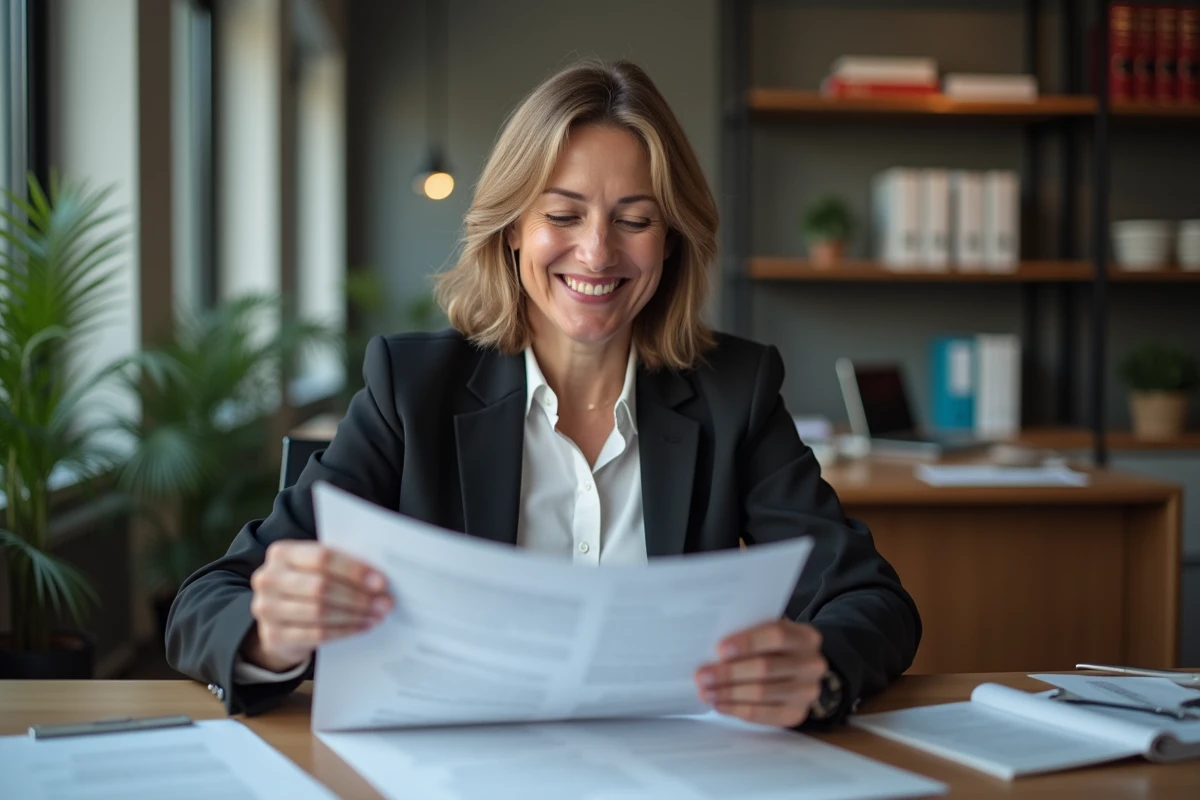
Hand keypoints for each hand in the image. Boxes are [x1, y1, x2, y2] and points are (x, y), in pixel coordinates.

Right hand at [243, 540, 392, 672]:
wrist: (277, 618)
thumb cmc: (305, 585)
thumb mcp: (315, 568)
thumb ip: (339, 565)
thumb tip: (378, 579)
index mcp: (282, 553)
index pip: (322, 558)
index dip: (353, 570)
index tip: (381, 582)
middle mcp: (268, 578)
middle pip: (320, 587)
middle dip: (358, 596)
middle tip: (384, 602)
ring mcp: (267, 608)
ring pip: (319, 612)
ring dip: (354, 615)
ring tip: (376, 615)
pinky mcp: (273, 635)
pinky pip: (316, 634)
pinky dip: (344, 631)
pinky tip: (362, 626)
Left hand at [694, 620, 826, 727]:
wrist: (795, 670)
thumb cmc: (772, 647)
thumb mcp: (767, 633)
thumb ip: (748, 635)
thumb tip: (712, 650)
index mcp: (806, 637)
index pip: (776, 635)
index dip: (747, 642)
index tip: (719, 649)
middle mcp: (812, 664)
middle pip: (766, 667)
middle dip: (729, 672)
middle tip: (702, 675)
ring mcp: (807, 692)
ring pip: (762, 693)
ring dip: (728, 693)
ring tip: (705, 692)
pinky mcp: (796, 714)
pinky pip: (762, 714)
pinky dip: (737, 709)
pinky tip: (720, 705)